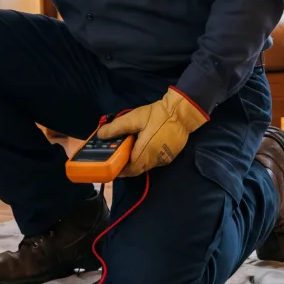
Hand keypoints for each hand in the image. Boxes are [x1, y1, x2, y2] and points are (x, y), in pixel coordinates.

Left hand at [95, 87, 209, 176]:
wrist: (182, 112)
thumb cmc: (158, 115)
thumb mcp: (134, 118)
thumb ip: (117, 128)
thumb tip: (100, 135)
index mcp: (145, 152)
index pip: (130, 169)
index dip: (120, 170)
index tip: (110, 166)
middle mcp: (155, 159)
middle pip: (138, 169)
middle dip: (127, 166)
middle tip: (118, 157)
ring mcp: (164, 159)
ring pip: (147, 166)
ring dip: (137, 162)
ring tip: (129, 151)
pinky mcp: (170, 156)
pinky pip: (155, 161)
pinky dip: (146, 158)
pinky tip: (143, 147)